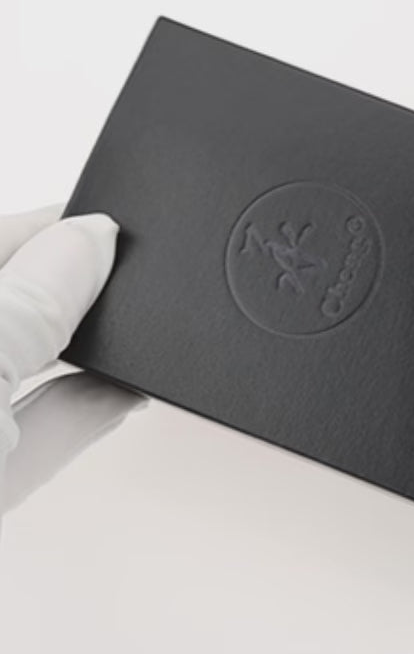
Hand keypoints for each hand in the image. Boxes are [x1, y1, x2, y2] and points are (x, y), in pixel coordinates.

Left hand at [0, 205, 143, 517]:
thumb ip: (29, 298)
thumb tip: (89, 239)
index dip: (54, 227)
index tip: (117, 224)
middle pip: (21, 302)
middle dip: (80, 288)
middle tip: (143, 278)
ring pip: (39, 365)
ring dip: (98, 351)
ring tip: (152, 331)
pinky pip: (54, 430)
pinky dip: (97, 409)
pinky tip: (134, 388)